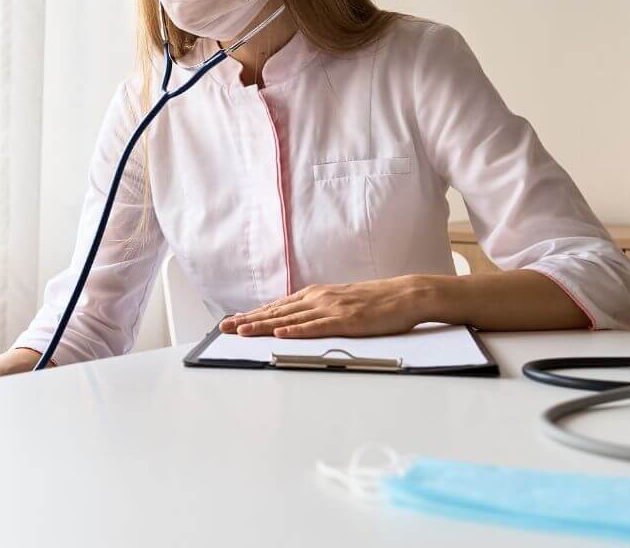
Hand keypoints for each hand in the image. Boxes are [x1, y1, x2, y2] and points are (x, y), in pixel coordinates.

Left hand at [218, 275, 444, 338]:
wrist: (405, 294)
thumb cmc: (375, 301)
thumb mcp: (340, 301)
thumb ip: (317, 309)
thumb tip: (295, 319)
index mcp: (316, 294)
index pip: (277, 307)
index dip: (252, 314)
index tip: (231, 321)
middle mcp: (318, 298)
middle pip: (276, 312)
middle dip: (248, 320)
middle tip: (224, 328)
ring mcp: (331, 308)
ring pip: (290, 319)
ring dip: (264, 326)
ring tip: (242, 331)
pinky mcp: (346, 320)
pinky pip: (317, 327)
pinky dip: (297, 331)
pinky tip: (281, 334)